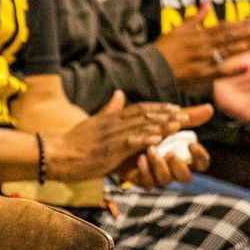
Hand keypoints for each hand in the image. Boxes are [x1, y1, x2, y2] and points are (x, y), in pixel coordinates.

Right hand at [43, 92, 212, 180]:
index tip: (179, 108)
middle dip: (173, 113)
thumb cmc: (74, 143)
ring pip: (142, 126)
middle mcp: (115, 123)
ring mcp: (112, 136)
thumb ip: (108, 109)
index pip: (142, 108)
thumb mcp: (93, 123)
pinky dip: (145, 139)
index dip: (162, 107)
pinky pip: (130, 142)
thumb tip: (118, 94)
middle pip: (149, 114)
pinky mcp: (108, 150)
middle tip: (195, 113)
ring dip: (163, 123)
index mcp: (112, 118)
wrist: (54, 155)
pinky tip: (159, 139)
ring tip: (183, 121)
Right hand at [153, 7, 249, 84]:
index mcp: (199, 34)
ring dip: (247, 44)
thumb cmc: (162, 50)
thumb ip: (195, 18)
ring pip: (229, 50)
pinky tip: (248, 66)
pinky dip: (234, 69)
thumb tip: (207, 4)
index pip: (226, 26)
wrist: (148, 69)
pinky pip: (220, 72)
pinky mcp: (200, 75)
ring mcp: (203, 60)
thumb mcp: (177, 30)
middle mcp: (203, 45)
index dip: (244, 22)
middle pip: (231, 36)